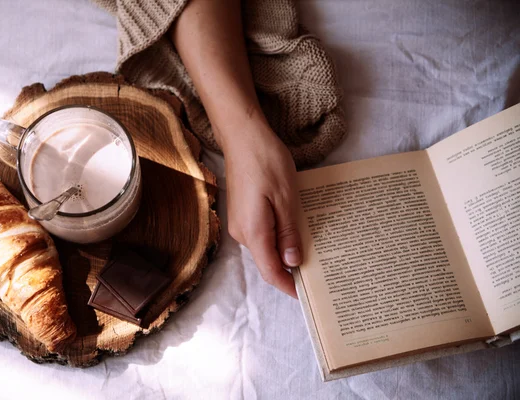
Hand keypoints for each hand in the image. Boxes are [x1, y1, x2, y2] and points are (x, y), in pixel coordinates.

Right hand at [223, 121, 302, 297]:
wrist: (243, 136)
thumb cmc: (266, 162)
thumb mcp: (286, 199)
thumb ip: (288, 233)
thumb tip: (292, 262)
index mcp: (253, 232)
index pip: (270, 271)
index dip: (287, 285)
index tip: (304, 294)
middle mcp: (241, 232)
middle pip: (266, 260)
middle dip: (288, 268)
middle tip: (316, 268)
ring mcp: (239, 222)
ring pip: (264, 246)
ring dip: (283, 250)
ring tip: (308, 247)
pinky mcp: (241, 212)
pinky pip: (260, 232)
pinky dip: (277, 236)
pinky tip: (292, 227)